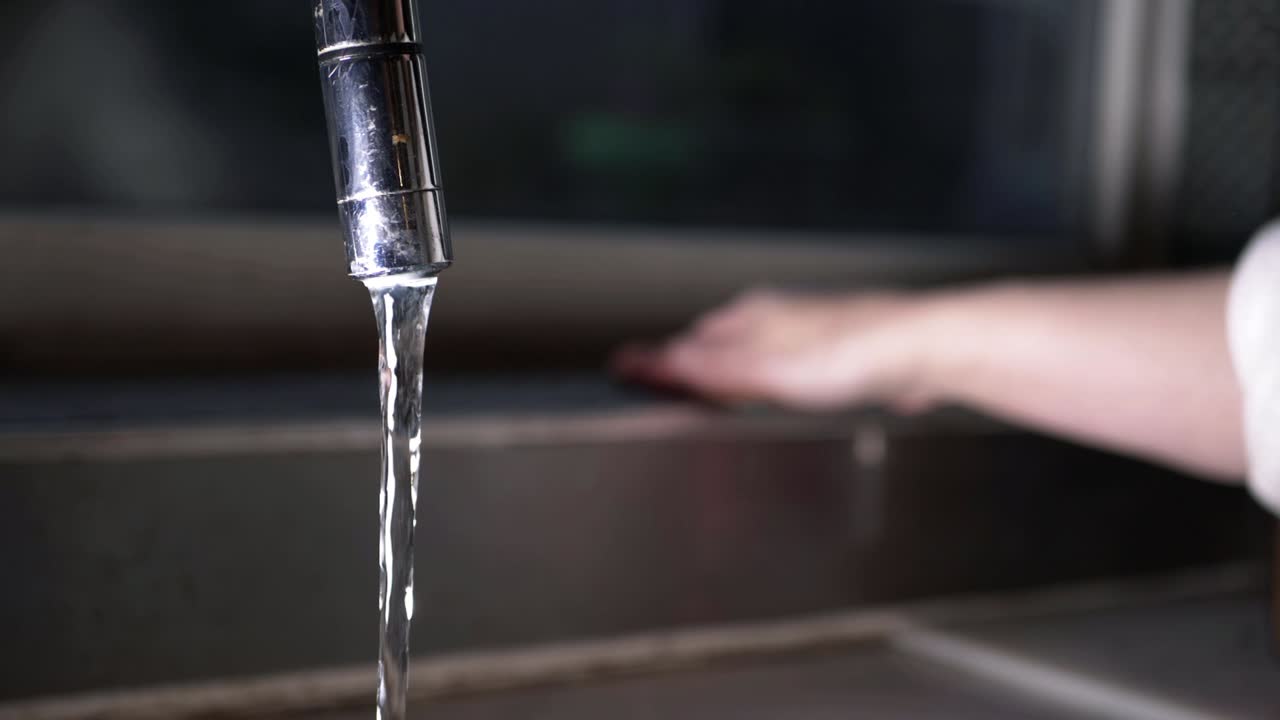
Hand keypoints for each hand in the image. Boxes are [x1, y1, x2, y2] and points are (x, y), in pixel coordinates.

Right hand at [613, 289, 936, 411]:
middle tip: (660, 381)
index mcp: (751, 318)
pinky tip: (781, 396)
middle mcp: (777, 318)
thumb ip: (712, 369)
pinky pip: (789, 365)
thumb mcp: (767, 369)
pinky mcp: (838, 351)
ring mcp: (808, 332)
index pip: (687, 343)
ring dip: (731, 371)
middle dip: (690, 364)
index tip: (624, 370)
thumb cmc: (855, 353)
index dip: (656, 362)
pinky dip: (771, 379)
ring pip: (754, 351)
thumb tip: (660, 362)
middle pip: (717, 343)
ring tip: (711, 392)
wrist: (924, 348)